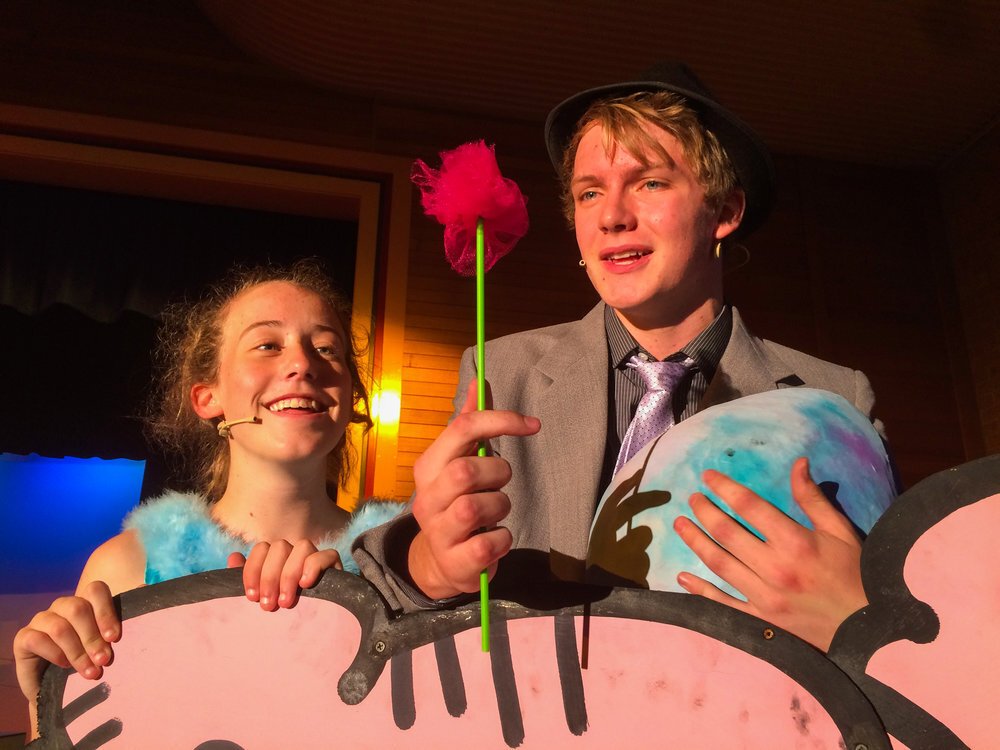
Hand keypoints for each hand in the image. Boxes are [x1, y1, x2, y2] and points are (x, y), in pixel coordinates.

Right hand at [13, 581, 119, 733]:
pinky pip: (36, 639)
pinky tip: (64, 667)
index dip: (106, 611)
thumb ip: (130, 617)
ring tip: (90, 673)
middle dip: (93, 637)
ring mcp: (43, 620)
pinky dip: (53, 654)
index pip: (96, 590)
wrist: (65, 691)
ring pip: (59, 626)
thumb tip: (145, 589)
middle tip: (105, 661)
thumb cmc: (94, 661)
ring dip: (77, 652)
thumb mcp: (113, 642)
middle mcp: (64, 607)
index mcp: (87, 602)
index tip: (115, 637)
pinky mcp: (24, 638)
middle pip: (78, 608)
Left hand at [227, 541, 341, 610]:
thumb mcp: (262, 599)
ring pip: (302, 546)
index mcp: (276, 559)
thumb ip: (247, 580)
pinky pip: (326, 554)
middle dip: (270, 576)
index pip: (261, 548)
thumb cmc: (282, 616)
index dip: (253, 569)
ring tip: (285, 601)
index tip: (251, 596)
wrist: (314, 637)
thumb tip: (233, 558)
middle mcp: (295, 554)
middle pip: (279, 546)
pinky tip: (305, 585)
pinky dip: (314, 566)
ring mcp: (315, 557)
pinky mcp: (334, 566)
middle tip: (267, 606)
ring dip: (290, 573)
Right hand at [408, 379, 540, 599]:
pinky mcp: (455, 562)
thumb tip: (478, 380)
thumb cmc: (455, 503)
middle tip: (500, 483)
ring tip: (496, 512)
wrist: (439, 562)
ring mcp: (437, 532)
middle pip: (466, 470)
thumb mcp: (458, 463)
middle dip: (498, 473)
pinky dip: (503, 539)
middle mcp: (426, 497)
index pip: (461, 429)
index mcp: (428, 467)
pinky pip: (489, 544)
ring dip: (500, 506)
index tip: (533, 425)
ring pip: (475, 507)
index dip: (500, 420)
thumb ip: (468, 424)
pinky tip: (497, 538)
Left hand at [673, 457, 866, 650]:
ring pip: (719, 564)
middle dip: (704, 511)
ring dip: (695, 542)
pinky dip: (701, 591)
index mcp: (795, 542)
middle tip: (692, 498)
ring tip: (680, 524)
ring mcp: (765, 597)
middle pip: (727, 533)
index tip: (708, 475)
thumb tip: (797, 463)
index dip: (725, 488)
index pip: (749, 506)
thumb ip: (812, 498)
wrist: (870, 628)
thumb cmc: (856, 573)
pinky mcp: (761, 620)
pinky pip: (724, 604)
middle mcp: (775, 568)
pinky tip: (682, 577)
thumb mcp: (840, 531)